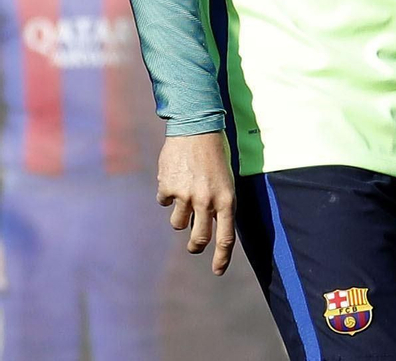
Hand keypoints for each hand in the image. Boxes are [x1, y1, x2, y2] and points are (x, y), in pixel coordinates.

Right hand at [157, 130, 236, 274]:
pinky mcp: (167, 188)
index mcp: (227, 199)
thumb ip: (218, 203)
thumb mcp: (226, 180)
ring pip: (178, 223)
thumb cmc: (215, 155)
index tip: (218, 271)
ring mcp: (185, 196)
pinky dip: (168, 194)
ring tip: (186, 193)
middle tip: (195, 246)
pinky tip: (175, 177)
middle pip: (199, 238)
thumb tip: (209, 225)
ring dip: (180, 215)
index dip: (221, 257)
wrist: (197, 128)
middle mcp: (207, 201)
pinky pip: (164, 202)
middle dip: (196, 245)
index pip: (225, 237)